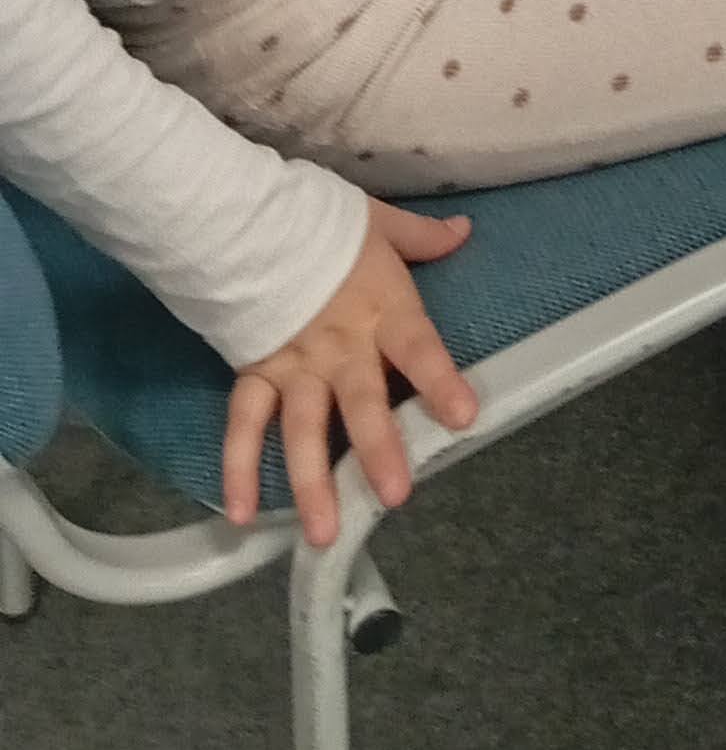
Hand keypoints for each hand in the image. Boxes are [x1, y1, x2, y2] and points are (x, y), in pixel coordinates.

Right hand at [225, 196, 479, 546]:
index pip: (419, 348)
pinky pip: (244, 426)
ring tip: (324, 531)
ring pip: (303, 430)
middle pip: (361, 402)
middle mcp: (340, 346)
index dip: (440, 381)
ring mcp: (294, 366)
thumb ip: (422, 237)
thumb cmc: (319, 222)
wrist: (242, 217)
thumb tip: (463, 231)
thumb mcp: (378, 222)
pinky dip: (239, 469)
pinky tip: (242, 514)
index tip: (463, 417)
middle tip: (395, 496)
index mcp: (381, 308)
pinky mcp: (254, 373)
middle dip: (377, 449)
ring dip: (311, 482)